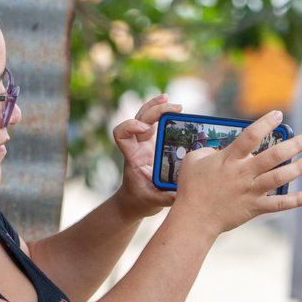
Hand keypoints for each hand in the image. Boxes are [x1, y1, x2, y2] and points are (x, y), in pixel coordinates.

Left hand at [111, 95, 181, 218]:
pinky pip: (154, 122)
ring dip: (155, 105)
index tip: (147, 130)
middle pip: (138, 119)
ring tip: (169, 100)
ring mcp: (143, 143)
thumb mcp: (153, 202)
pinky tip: (173, 108)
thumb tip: (179, 193)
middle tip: (173, 107)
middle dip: (153, 110)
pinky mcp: (152, 144)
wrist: (134, 201)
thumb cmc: (141, 200)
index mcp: (133, 156)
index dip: (130, 126)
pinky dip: (161, 112)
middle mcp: (136, 146)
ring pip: (144, 116)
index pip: (121, 134)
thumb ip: (165, 198)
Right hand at [170, 110, 301, 234]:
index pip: (250, 136)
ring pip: (279, 178)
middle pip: (272, 157)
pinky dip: (297, 201)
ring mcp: (250, 191)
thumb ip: (207, 150)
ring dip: (298, 169)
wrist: (193, 218)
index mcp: (229, 159)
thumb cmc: (191, 188)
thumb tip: (217, 147)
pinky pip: (279, 204)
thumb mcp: (193, 161)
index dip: (265, 124)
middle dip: (292, 146)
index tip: (278, 114)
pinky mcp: (254, 207)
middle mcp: (243, 173)